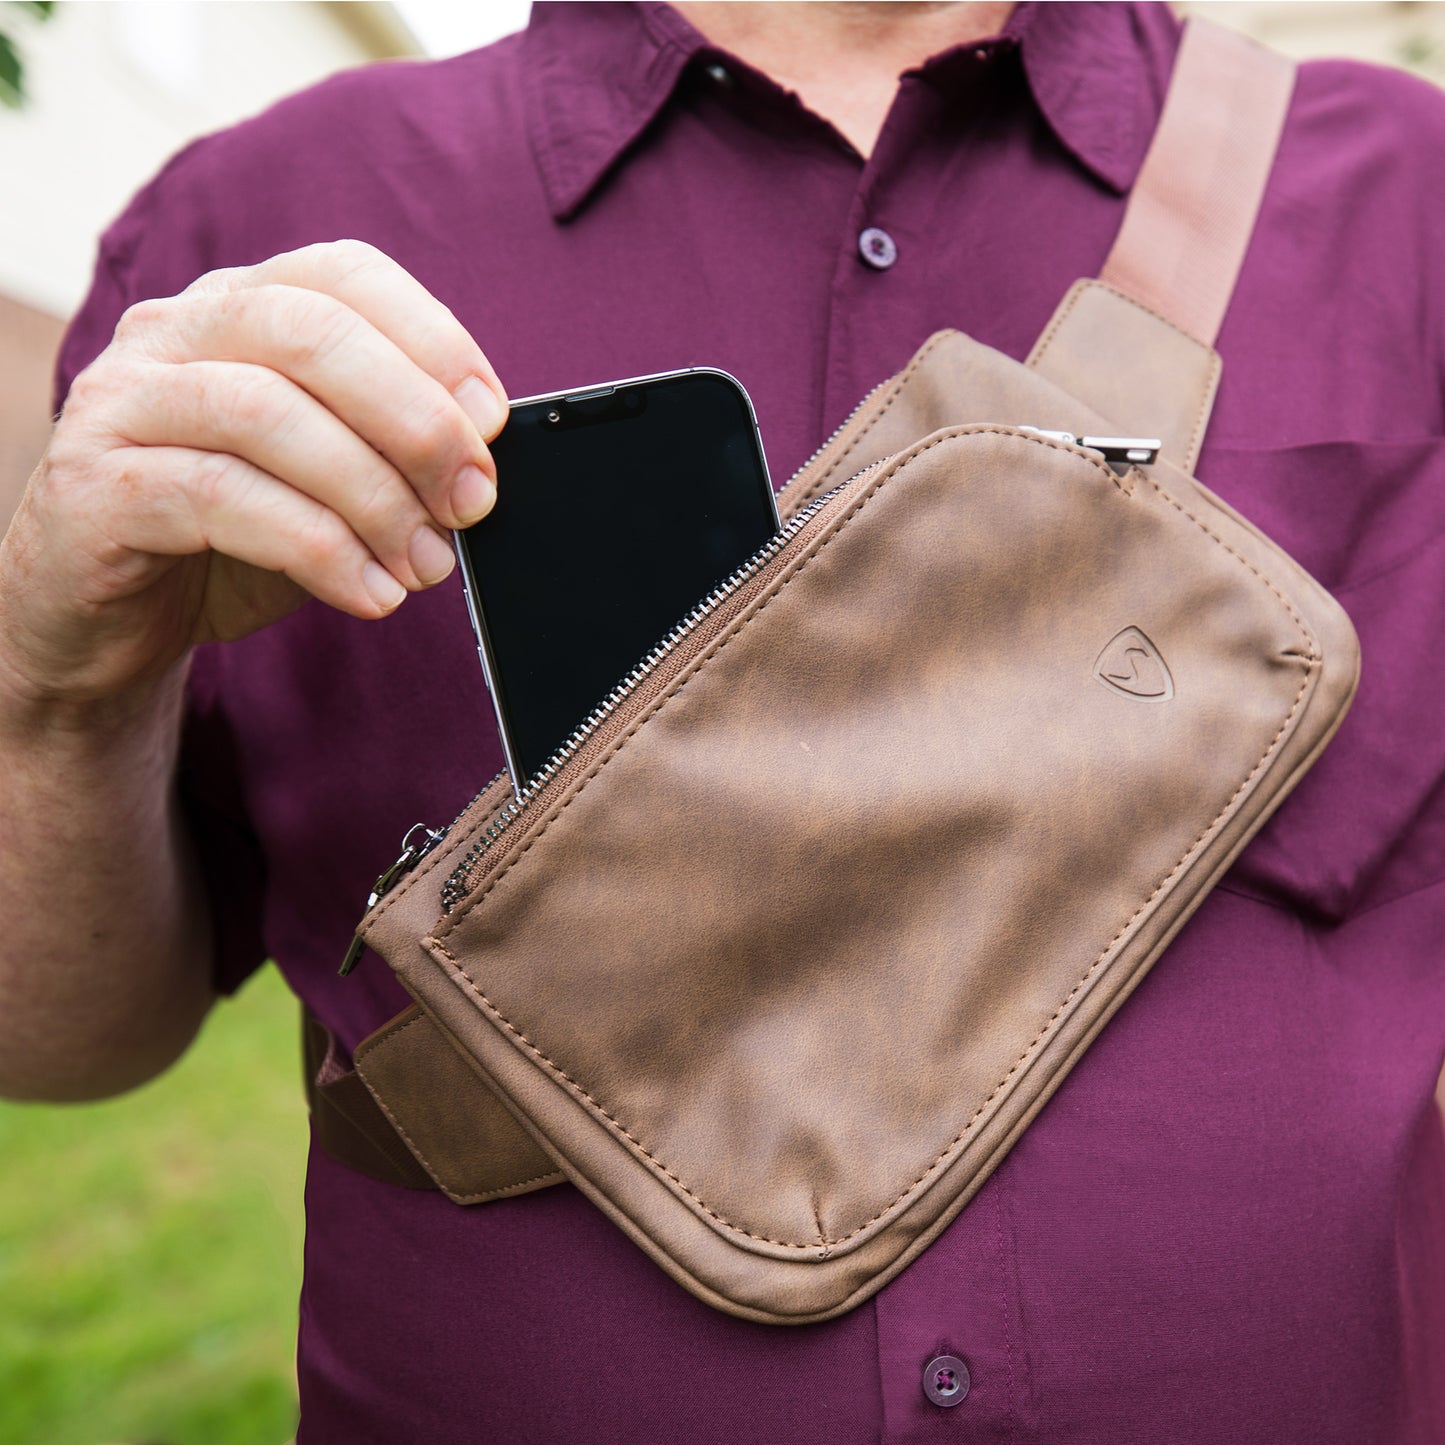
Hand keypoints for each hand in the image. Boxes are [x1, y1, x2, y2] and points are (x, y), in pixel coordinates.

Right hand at [0, 239, 505, 709]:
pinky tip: (368, 592)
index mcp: (239, 308)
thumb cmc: (228, 537)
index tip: (494, 423)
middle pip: (312, 334)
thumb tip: (479, 467)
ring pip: (267, 414)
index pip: (344, 275)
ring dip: (372, 497)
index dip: (435, 341)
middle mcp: (174, 332)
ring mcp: (124, 401)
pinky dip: (316, 550)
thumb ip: (385, 453)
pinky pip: (220, 498)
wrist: (103, 616)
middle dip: (416, 422)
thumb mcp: (323, 481)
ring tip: (425, 564)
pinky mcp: (95, 484)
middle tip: (471, 502)